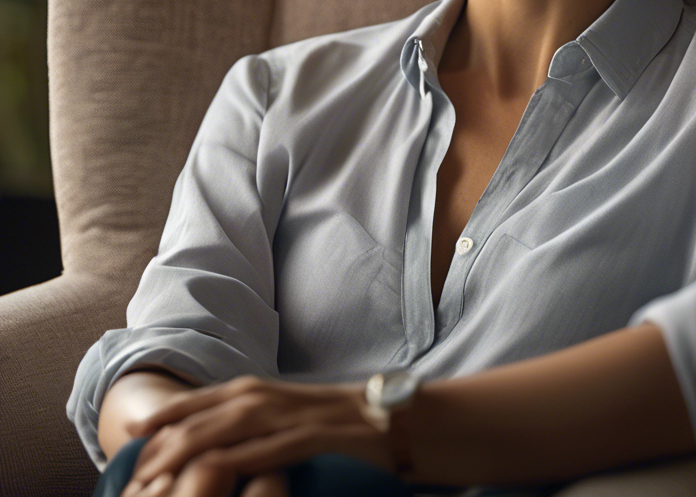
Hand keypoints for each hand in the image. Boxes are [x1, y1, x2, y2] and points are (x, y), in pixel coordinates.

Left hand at [120, 375, 395, 492]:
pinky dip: (239, 459)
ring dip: (190, 444)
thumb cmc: (344, 425)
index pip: (206, 399)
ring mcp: (294, 415)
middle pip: (209, 411)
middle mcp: (274, 398)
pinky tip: (216, 470)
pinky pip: (269, 448)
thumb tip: (221, 447)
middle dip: (167, 433)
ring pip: (231, 425)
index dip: (168, 414)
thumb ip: (259, 426)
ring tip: (157, 467)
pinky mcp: (315, 437)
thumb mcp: (292, 420)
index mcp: (266, 392)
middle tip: (130, 458)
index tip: (131, 433)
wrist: (396, 418)